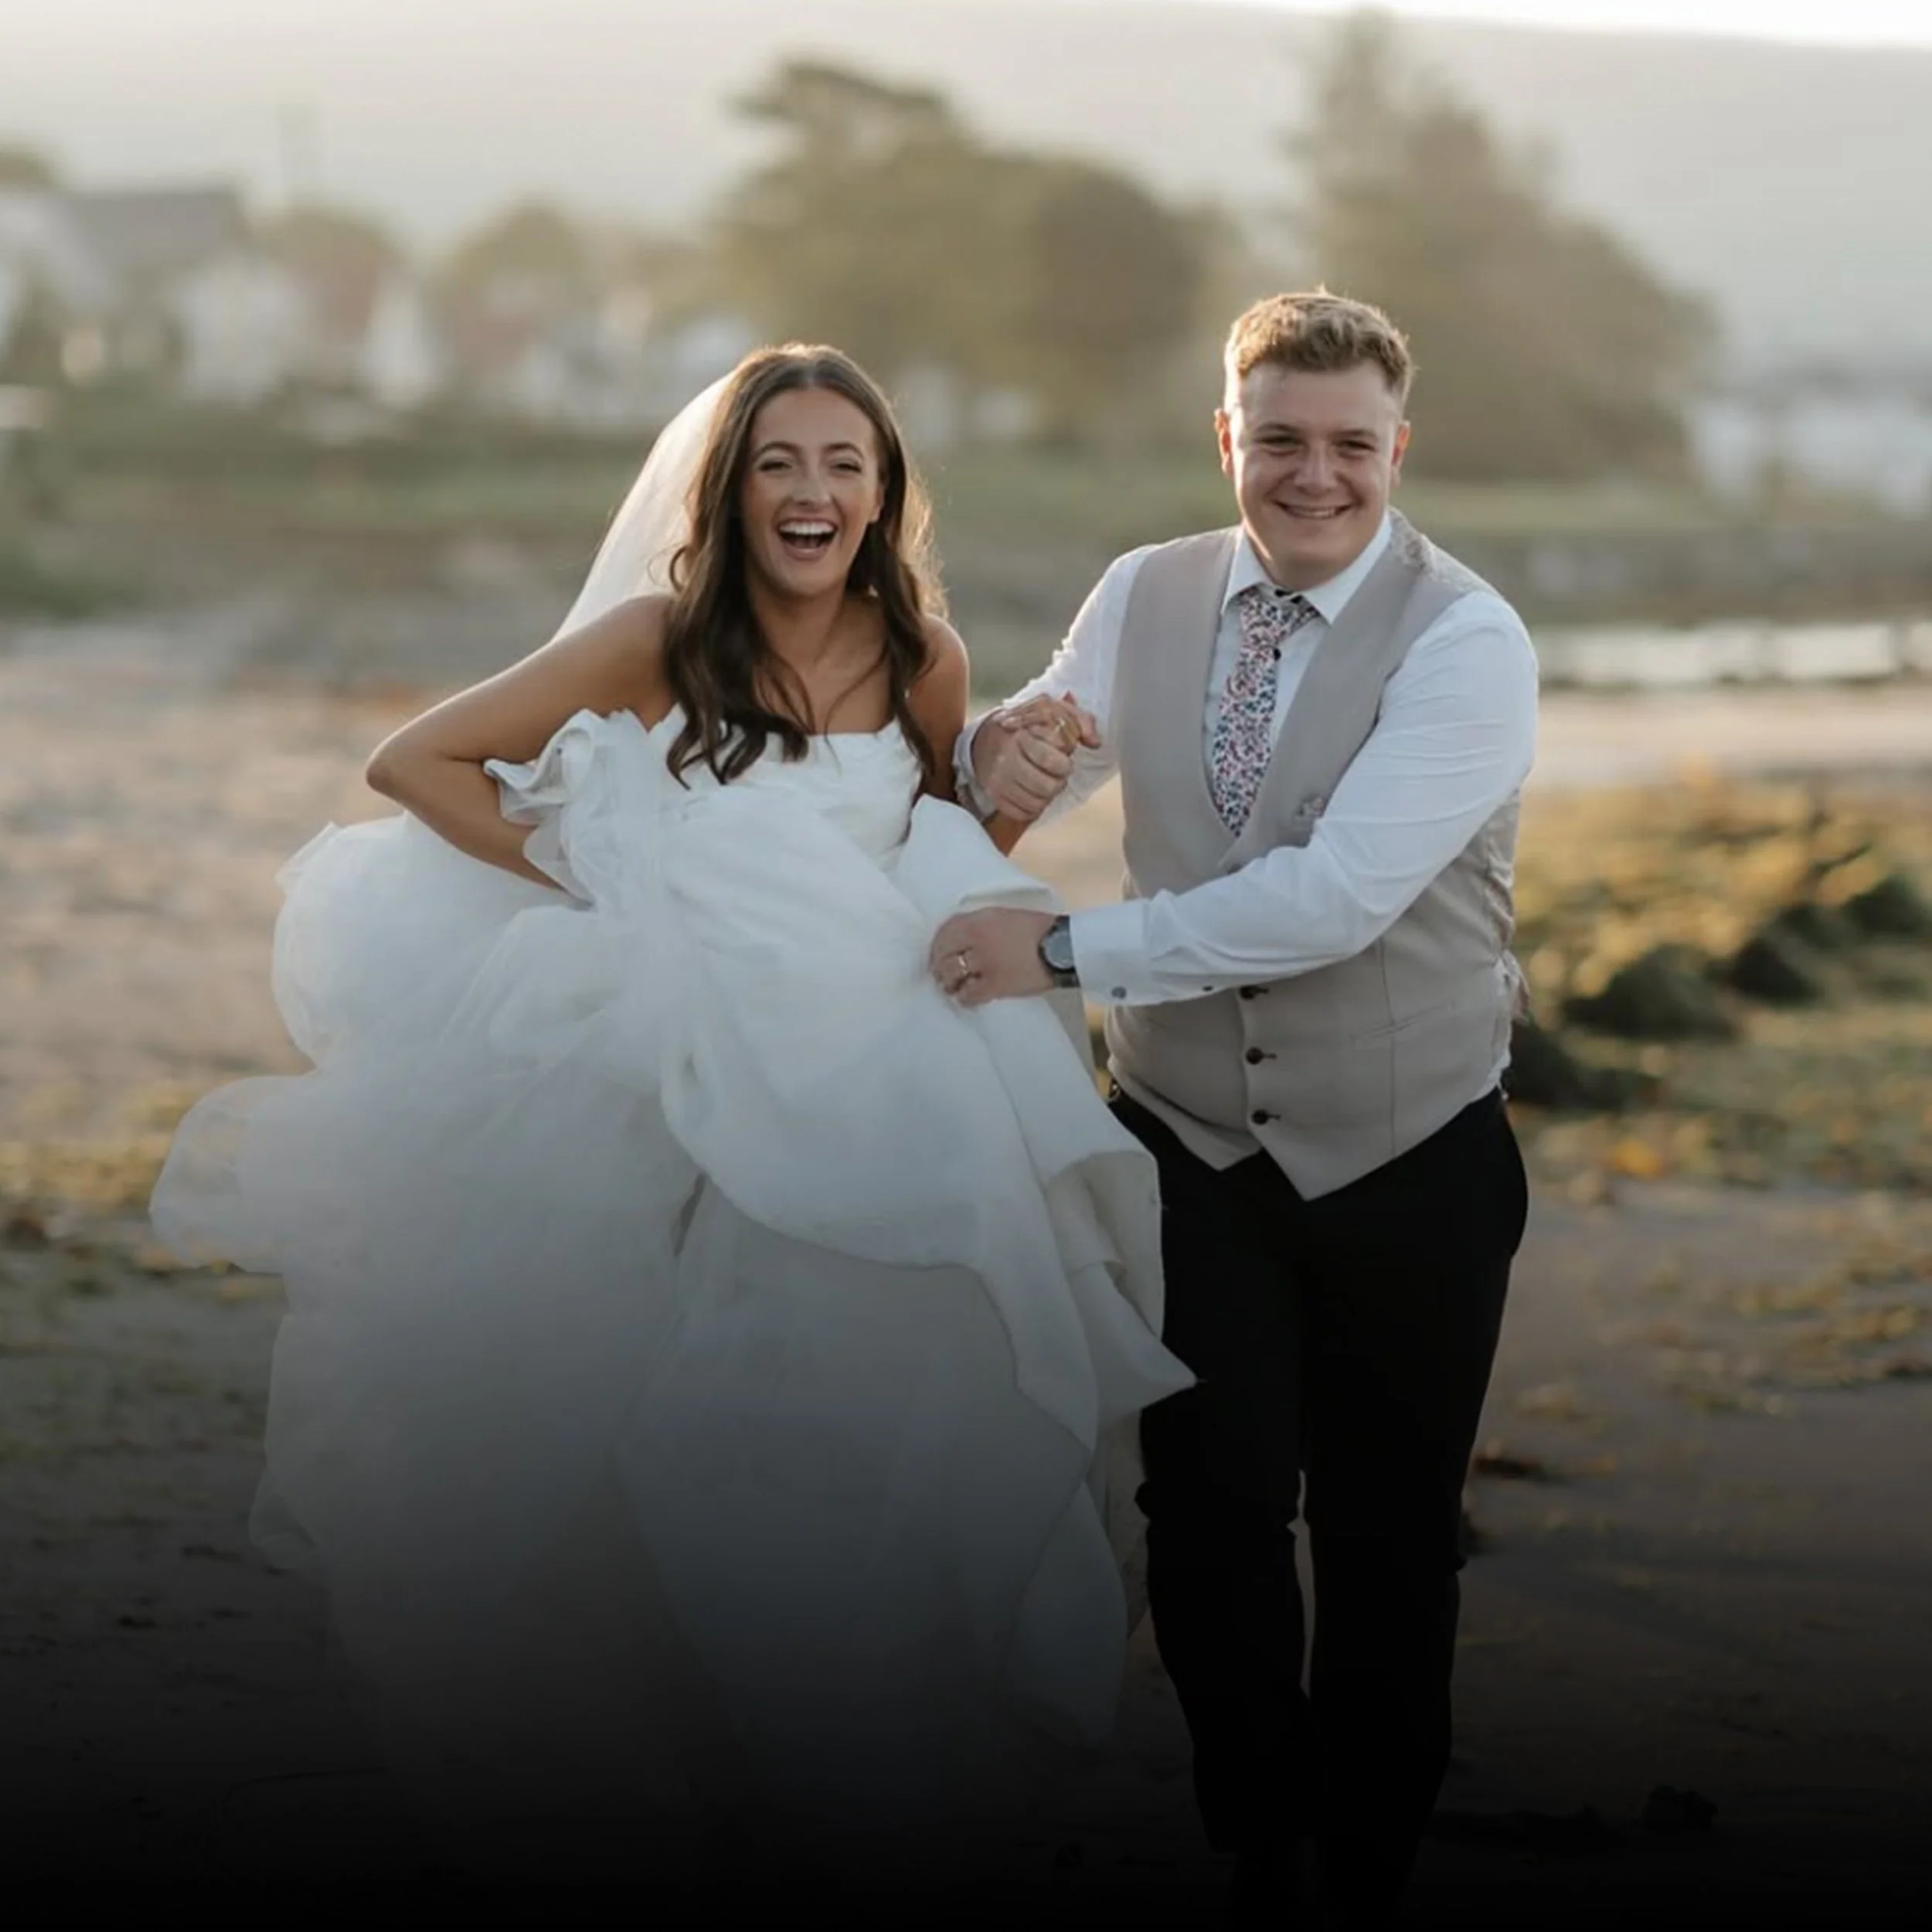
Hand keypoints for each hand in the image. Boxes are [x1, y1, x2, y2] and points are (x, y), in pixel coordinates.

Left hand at [931, 908, 1058, 1005]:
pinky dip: (964, 997)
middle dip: (939, 965)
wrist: (1063, 946)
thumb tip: (960, 939)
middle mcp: (977, 939)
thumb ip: (980, 924)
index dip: (937, 945)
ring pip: (951, 974)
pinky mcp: (995, 984)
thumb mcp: (1004, 916)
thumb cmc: (1037, 929)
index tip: (937, 953)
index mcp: (980, 919)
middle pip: (943, 954)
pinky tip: (967, 997)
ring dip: (949, 982)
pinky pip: (969, 994)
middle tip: (941, 974)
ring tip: (952, 987)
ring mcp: (985, 962)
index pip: (945, 931)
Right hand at [970, 695, 1099, 823]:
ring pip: (1036, 804)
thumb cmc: (1027, 726)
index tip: (1061, 757)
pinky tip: (1032, 792)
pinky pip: (1022, 813)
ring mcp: (999, 781)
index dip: (1064, 763)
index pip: (1053, 761)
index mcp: (1022, 737)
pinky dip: (1032, 807)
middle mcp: (1007, 761)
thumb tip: (1095, 742)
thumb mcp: (1054, 711)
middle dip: (1058, 781)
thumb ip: (1080, 721)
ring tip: (1044, 781)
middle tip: (1055, 772)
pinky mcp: (995, 797)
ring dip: (1046, 796)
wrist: (987, 738)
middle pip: (1048, 787)